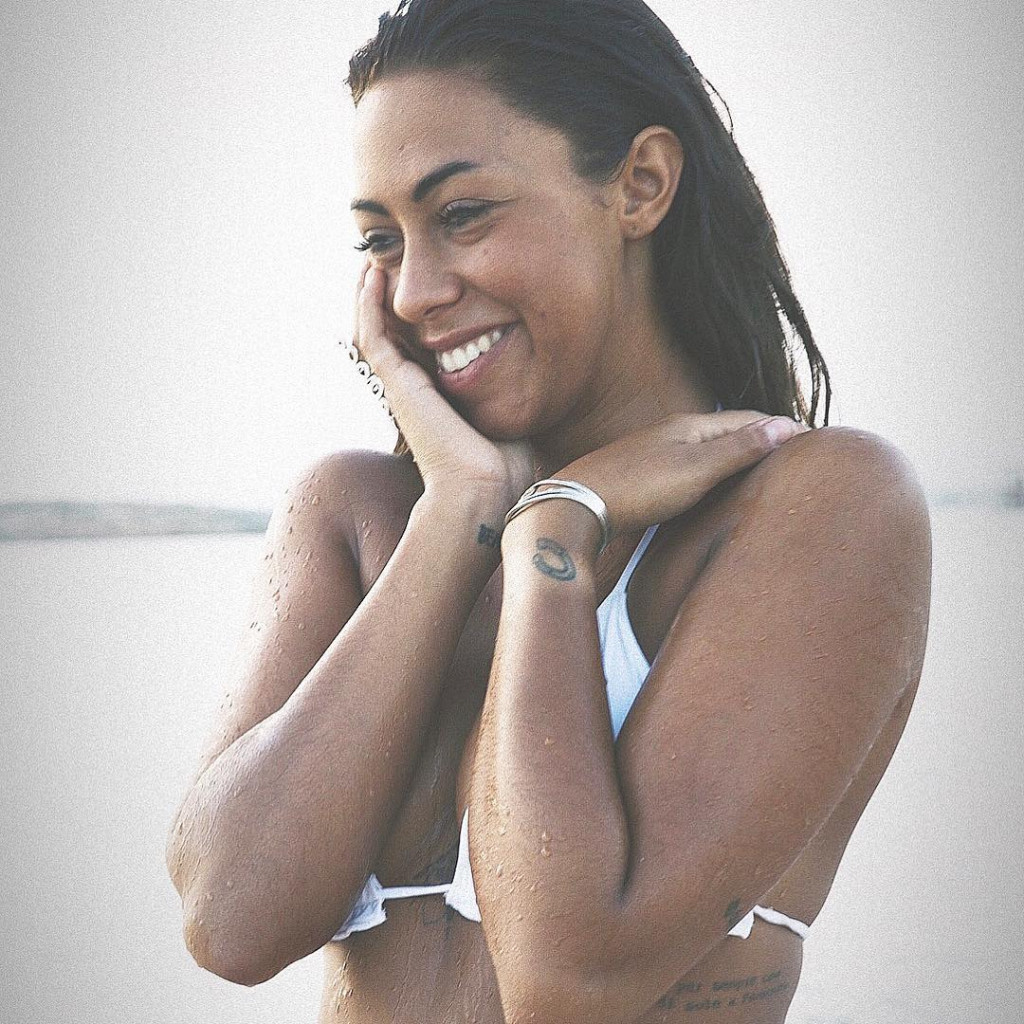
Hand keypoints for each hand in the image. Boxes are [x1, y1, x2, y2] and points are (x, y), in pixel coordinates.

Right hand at [349, 264, 535, 509]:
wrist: (485, 491)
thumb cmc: (504, 467)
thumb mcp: (509, 415)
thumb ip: (510, 391)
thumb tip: (534, 373)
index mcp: (436, 399)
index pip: (415, 349)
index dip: (412, 317)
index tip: (420, 288)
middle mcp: (412, 392)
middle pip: (388, 337)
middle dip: (385, 300)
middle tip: (384, 263)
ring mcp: (401, 388)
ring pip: (371, 333)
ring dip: (368, 297)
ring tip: (371, 263)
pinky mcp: (397, 385)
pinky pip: (372, 336)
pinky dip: (367, 305)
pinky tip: (371, 276)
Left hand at [556, 410, 808, 535]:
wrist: (572, 508)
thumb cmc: (635, 489)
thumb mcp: (694, 470)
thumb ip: (738, 449)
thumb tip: (784, 425)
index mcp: (688, 426)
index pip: (747, 418)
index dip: (780, 428)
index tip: (813, 438)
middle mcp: (671, 435)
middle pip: (727, 433)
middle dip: (760, 439)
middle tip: (795, 453)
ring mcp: (654, 456)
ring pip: (707, 452)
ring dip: (736, 458)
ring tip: (763, 471)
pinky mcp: (641, 480)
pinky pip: (689, 471)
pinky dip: (713, 476)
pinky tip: (713, 491)